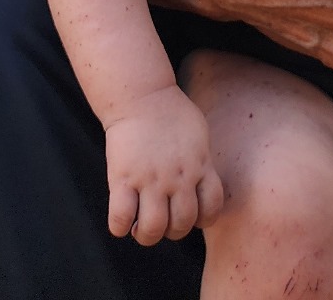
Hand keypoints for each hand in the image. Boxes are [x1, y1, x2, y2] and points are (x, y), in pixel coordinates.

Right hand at [103, 85, 223, 245]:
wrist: (141, 95)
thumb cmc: (170, 113)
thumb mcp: (199, 137)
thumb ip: (202, 162)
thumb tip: (201, 183)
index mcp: (199, 166)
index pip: (212, 209)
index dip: (203, 220)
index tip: (191, 215)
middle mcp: (178, 177)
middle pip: (182, 224)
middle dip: (173, 231)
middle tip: (163, 223)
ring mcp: (150, 179)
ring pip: (153, 228)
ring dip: (148, 236)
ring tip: (141, 228)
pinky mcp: (123, 177)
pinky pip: (121, 217)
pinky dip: (120, 228)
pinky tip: (122, 222)